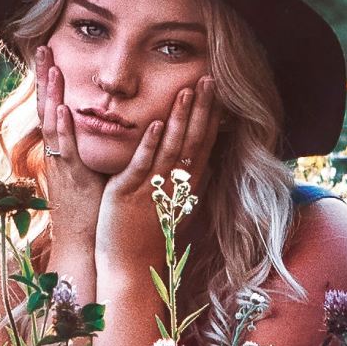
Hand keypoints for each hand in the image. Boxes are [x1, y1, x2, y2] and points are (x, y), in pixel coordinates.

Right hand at [35, 46, 105, 244]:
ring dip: (51, 95)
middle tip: (42, 47)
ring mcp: (61, 166)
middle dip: (45, 78)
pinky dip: (63, 130)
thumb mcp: (93, 173)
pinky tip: (64, 109)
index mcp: (64, 152)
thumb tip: (113, 127)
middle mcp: (58, 155)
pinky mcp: (71, 180)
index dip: (53, 83)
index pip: (56, 109)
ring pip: (52, 124)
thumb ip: (96, 150)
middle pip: (47, 108)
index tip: (52, 56)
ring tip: (51, 67)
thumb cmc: (93, 211)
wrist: (84, 246)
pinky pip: (65, 151)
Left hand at [96, 75, 218, 281]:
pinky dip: (150, 145)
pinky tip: (156, 124)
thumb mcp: (169, 204)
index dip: (210, 115)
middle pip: (194, 140)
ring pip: (172, 148)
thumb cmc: (148, 236)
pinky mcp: (130, 194)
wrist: (131, 267)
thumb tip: (198, 164)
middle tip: (210, 79)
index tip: (216, 89)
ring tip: (188, 90)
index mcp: (184, 184)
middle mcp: (174, 184)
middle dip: (202, 108)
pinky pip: (143, 166)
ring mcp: (153, 188)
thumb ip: (181, 182)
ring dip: (180, 118)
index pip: (203, 142)